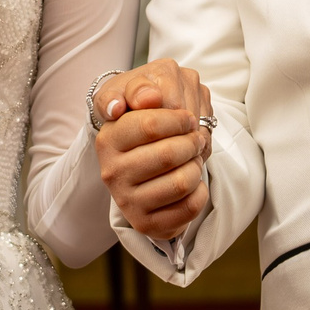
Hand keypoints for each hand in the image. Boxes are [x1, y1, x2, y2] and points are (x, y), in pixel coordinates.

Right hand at [94, 58, 213, 241]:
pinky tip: (191, 181)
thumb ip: (141, 86)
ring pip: (182, 182)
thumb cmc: (142, 120)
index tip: (188, 117)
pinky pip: (189, 207)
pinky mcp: (146, 223)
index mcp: (108, 138)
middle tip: (195, 138)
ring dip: (197, 165)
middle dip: (193, 142)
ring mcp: (127, 201)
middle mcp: (112, 172)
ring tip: (192, 158)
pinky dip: (200, 191)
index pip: (150, 125)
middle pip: (169, 154)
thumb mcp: (135, 94)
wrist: (137, 161)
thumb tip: (149, 96)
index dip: (180, 119)